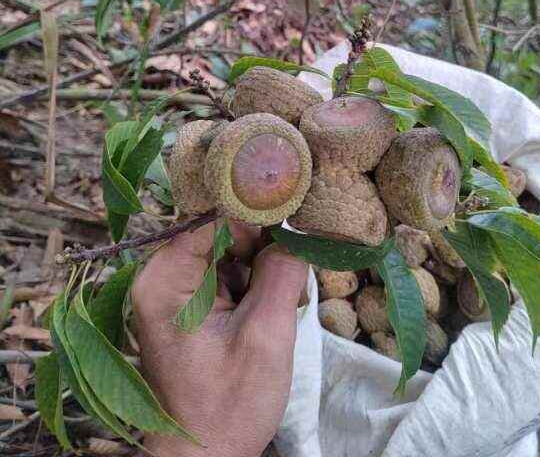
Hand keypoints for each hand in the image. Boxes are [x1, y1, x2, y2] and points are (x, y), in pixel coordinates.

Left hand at [131, 222, 307, 456]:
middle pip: (221, 227)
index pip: (214, 215)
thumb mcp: (266, 336)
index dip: (256, 214)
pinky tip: (266, 309)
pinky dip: (251, 282)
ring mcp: (173, 288)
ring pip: (228, 247)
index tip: (295, 221)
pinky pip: (225, 269)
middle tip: (291, 277)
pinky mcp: (187, 301)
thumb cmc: (228, 405)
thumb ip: (282, 273)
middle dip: (261, 246)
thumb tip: (299, 228)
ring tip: (281, 300)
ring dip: (260, 266)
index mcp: (165, 278)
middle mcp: (160, 274)